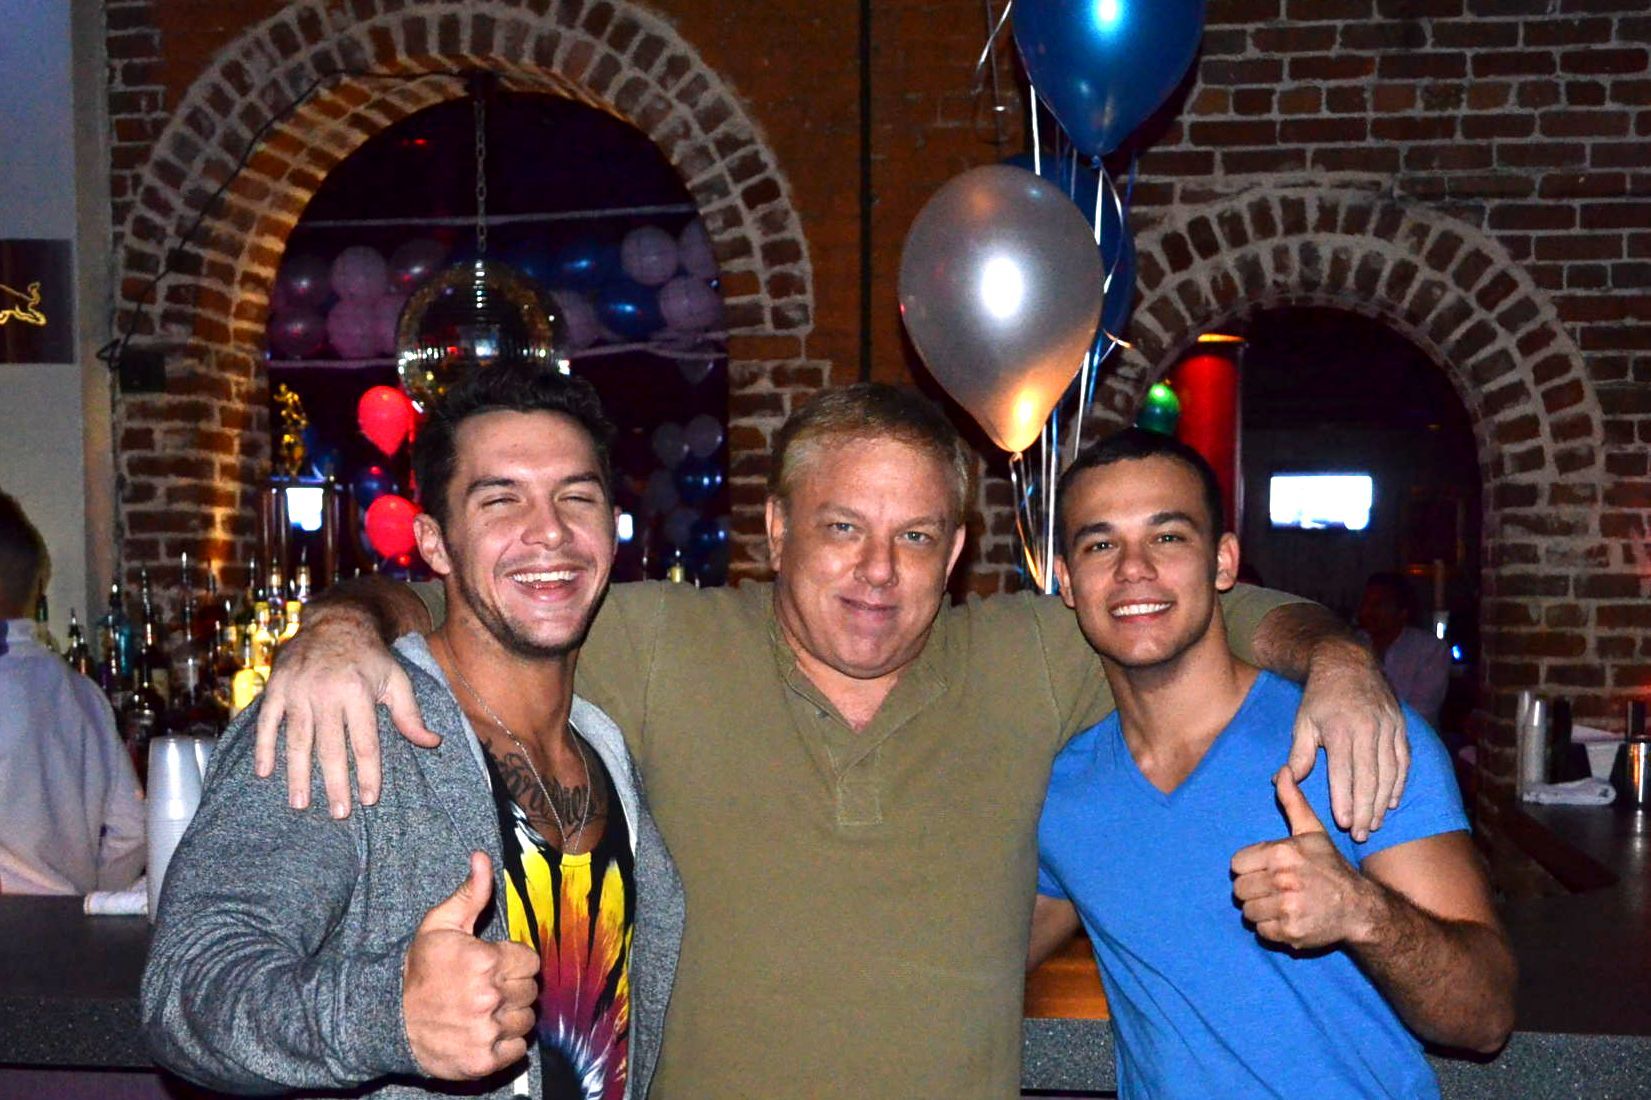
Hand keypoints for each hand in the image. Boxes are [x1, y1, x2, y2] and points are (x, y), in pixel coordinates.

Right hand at [254, 604, 438, 817]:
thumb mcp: (397, 680)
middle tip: (337, 814)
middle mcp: (327, 692)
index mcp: (359, 692)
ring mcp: (298, 689)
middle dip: (335, 783)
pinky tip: (264, 773)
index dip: (368, 773)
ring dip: (298, 774)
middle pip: (331, 747)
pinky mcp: (277, 687)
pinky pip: (267, 721)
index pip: (365, 742)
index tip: (369, 800)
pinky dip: (264, 747)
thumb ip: (410, 714)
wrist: (335, 622)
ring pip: (298, 739)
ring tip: (300, 804)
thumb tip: (432, 743)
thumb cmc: (370, 657)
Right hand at [403, 852, 539, 1079]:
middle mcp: (489, 997)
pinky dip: (505, 1044)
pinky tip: (484, 1032)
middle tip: (488, 989)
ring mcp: (485, 1031)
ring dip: (511, 1016)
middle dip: (513, 988)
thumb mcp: (439, 925)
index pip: (531, 962)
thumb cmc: (418, 970)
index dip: (515, 962)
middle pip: (530, 991)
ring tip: (484, 1011)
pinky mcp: (481, 1061)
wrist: (387, 1019)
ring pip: (525, 1021)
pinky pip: (516, 1050)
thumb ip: (470, 893)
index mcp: (485, 961)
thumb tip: (483, 858)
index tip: (496, 966)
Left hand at [1230, 768, 1379, 950]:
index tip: (1267, 870)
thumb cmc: (1330, 867)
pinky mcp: (1291, 932)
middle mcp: (1283, 879)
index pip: (1237, 864)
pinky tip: (1289, 918)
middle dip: (1254, 890)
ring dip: (1261, 910)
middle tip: (1275, 889)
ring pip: (1248, 912)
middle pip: (1239, 890)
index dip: (1250, 868)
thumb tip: (1283, 770)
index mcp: (1282, 853)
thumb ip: (1293, 802)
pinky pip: (1261, 932)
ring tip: (1282, 903)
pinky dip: (1271, 929)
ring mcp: (1287, 908)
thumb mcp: (1312, 832)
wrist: (1359, 908)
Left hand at [1288, 639, 1407, 840]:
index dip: (1344, 800)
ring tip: (1376, 824)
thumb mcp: (1303, 721)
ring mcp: (1388, 728)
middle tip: (1362, 835)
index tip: (1344, 823)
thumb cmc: (1320, 697)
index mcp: (1340, 730)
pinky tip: (1393, 802)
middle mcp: (1368, 729)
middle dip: (1366, 810)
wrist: (1349, 664)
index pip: (1344, 773)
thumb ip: (1299, 754)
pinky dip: (1400, 783)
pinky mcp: (1401, 727)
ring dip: (1384, 802)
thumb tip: (1284, 781)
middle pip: (1370, 778)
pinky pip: (1404, 761)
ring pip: (1390, 773)